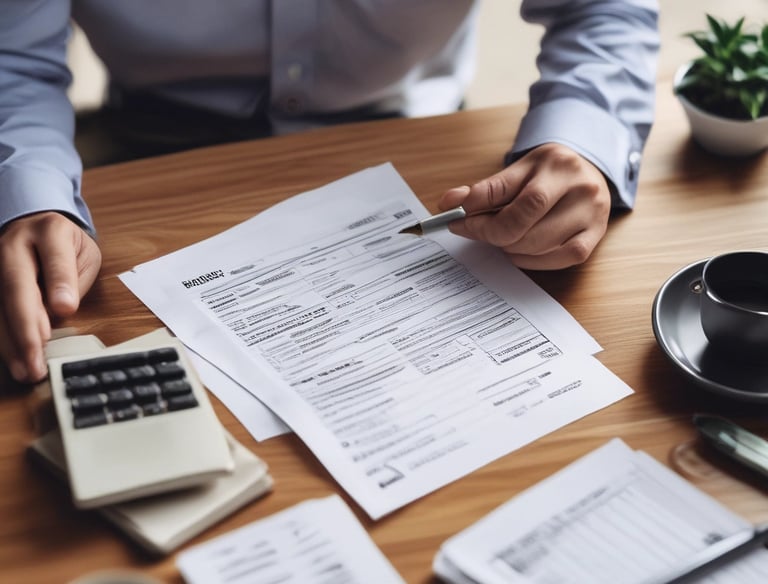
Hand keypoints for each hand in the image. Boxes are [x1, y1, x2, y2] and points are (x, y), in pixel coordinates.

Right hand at [0, 212, 101, 382]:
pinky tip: (13, 359)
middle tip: (37, 358)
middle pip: (16, 286)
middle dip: (27, 326)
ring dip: (10, 341)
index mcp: (50, 231)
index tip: (66, 309)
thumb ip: (74, 280)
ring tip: (26, 369)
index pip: (55, 258)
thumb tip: (60, 311)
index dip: (60, 283)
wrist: (35, 225)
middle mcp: (15, 244)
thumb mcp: (84, 254)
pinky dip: (3, 339)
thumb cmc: (66, 245)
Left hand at [438, 143, 611, 269]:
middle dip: (491, 234)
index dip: (475, 213)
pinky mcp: (596, 236)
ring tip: (503, 237)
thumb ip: (485, 189)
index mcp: (554, 163)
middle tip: (477, 232)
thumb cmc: (549, 174)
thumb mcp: (518, 170)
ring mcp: (591, 213)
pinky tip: (521, 251)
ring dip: (510, 248)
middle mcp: (578, 186)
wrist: (590, 172)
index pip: (505, 193)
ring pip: (537, 245)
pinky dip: (533, 260)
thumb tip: (448, 203)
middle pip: (522, 224)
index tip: (456, 221)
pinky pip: (559, 259)